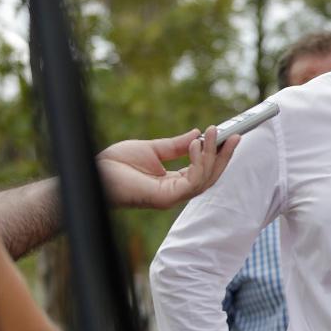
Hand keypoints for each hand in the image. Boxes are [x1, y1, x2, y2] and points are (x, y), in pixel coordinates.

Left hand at [97, 127, 239, 209]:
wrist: (95, 172)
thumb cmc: (116, 163)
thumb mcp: (152, 149)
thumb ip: (176, 145)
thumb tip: (196, 134)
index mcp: (173, 182)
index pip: (203, 170)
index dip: (217, 154)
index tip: (227, 136)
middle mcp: (176, 192)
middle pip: (210, 176)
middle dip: (224, 156)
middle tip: (234, 135)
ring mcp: (172, 197)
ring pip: (205, 179)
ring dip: (213, 155)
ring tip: (213, 132)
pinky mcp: (166, 198)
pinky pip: (193, 181)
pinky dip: (199, 162)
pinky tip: (197, 144)